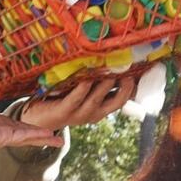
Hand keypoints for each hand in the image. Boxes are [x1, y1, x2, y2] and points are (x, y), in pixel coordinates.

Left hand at [0, 85, 61, 163]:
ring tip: (60, 140)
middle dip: (41, 135)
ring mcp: (2, 136)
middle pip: (26, 133)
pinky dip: (38, 137)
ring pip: (28, 137)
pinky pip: (24, 137)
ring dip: (44, 138)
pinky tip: (51, 137)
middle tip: (57, 137)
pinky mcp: (3, 138)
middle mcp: (0, 131)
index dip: (28, 127)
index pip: (15, 125)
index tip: (39, 128)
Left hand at [18, 76, 137, 129]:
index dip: (133, 87)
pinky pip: (75, 99)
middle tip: (129, 71)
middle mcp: (94, 113)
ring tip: (110, 71)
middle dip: (124, 87)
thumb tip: (111, 62)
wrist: (40, 118)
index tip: (140, 71)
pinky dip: (82, 89)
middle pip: (116, 101)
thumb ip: (97, 82)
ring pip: (96, 99)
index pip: (123, 98)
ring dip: (104, 85)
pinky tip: (86, 78)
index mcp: (102, 109)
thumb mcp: (84, 93)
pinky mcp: (64, 112)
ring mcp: (80, 114)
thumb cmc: (65, 99)